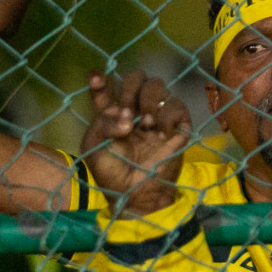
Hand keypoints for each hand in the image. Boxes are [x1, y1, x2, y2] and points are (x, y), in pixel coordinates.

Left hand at [80, 70, 192, 215]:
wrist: (136, 195)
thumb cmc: (112, 175)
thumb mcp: (94, 148)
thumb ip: (102, 123)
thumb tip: (128, 115)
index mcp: (111, 116)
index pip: (105, 89)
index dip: (99, 79)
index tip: (95, 77)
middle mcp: (134, 112)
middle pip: (136, 78)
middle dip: (130, 87)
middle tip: (127, 109)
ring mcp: (157, 118)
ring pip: (157, 85)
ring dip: (149, 99)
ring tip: (145, 124)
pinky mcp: (177, 127)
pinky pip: (177, 105)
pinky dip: (168, 116)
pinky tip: (159, 132)